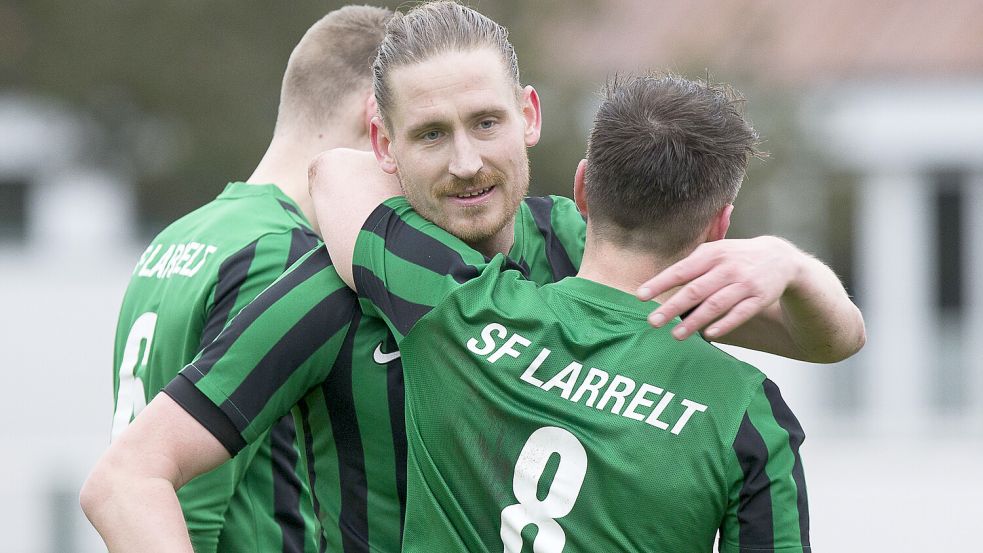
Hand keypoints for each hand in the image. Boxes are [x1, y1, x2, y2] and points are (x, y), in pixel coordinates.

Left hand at [636, 236, 800, 339]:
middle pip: (696, 290)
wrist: (780, 258)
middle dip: (672, 307)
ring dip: (694, 321)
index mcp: (712, 254)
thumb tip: (660, 282)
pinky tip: (708, 334)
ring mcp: (744, 284)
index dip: (660, 283)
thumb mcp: (716, 250)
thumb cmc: (736, 257)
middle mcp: (728, 268)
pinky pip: (740, 313)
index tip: (641, 296)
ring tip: (675, 334)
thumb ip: (691, 264)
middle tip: (653, 321)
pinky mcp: (759, 299)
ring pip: (716, 304)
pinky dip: (724, 324)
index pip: (681, 270)